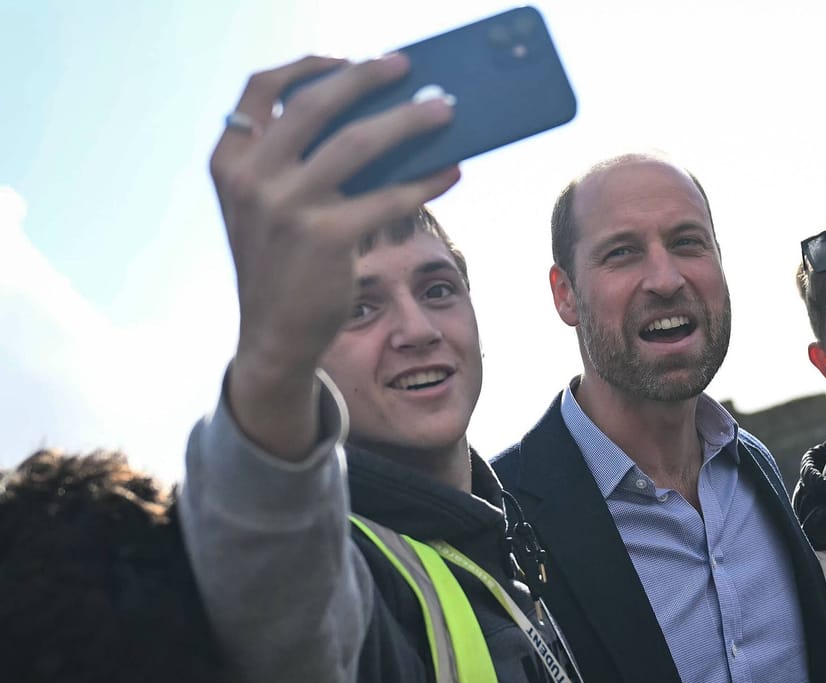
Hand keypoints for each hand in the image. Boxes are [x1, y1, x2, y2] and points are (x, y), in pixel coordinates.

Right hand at [211, 55, 461, 457]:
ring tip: (445, 111)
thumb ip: (296, 162)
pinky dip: (425, 180)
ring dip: (409, 120)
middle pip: (316, 103)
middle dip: (367, 78)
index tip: (347, 58)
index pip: (260, 89)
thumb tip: (375, 118)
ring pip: (360, 142)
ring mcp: (286, 207)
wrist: (274, 336)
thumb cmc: (284, 263)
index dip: (306, 66)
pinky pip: (388, 195)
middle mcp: (251, 178)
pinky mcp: (327, 237)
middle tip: (406, 68)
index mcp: (231, 160)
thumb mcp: (269, 206)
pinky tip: (451, 171)